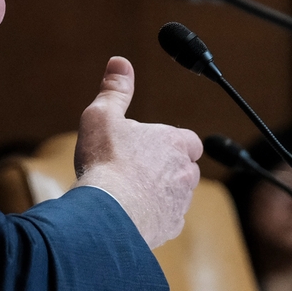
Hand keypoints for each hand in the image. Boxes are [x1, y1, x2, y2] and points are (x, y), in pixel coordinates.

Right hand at [73, 56, 202, 246]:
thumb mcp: (103, 115)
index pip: (189, 140)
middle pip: (186, 168)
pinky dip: (154, 216)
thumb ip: (115, 89)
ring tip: (131, 191)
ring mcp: (179, 203)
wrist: (108, 212)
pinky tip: (132, 214)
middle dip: (168, 168)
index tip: (154, 144)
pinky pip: (168, 220)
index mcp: (174, 142)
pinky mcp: (169, 228)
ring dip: (161, 193)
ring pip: (178, 195)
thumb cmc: (105, 160)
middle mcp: (185, 172)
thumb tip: (120, 62)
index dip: (173, 142)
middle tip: (137, 167)